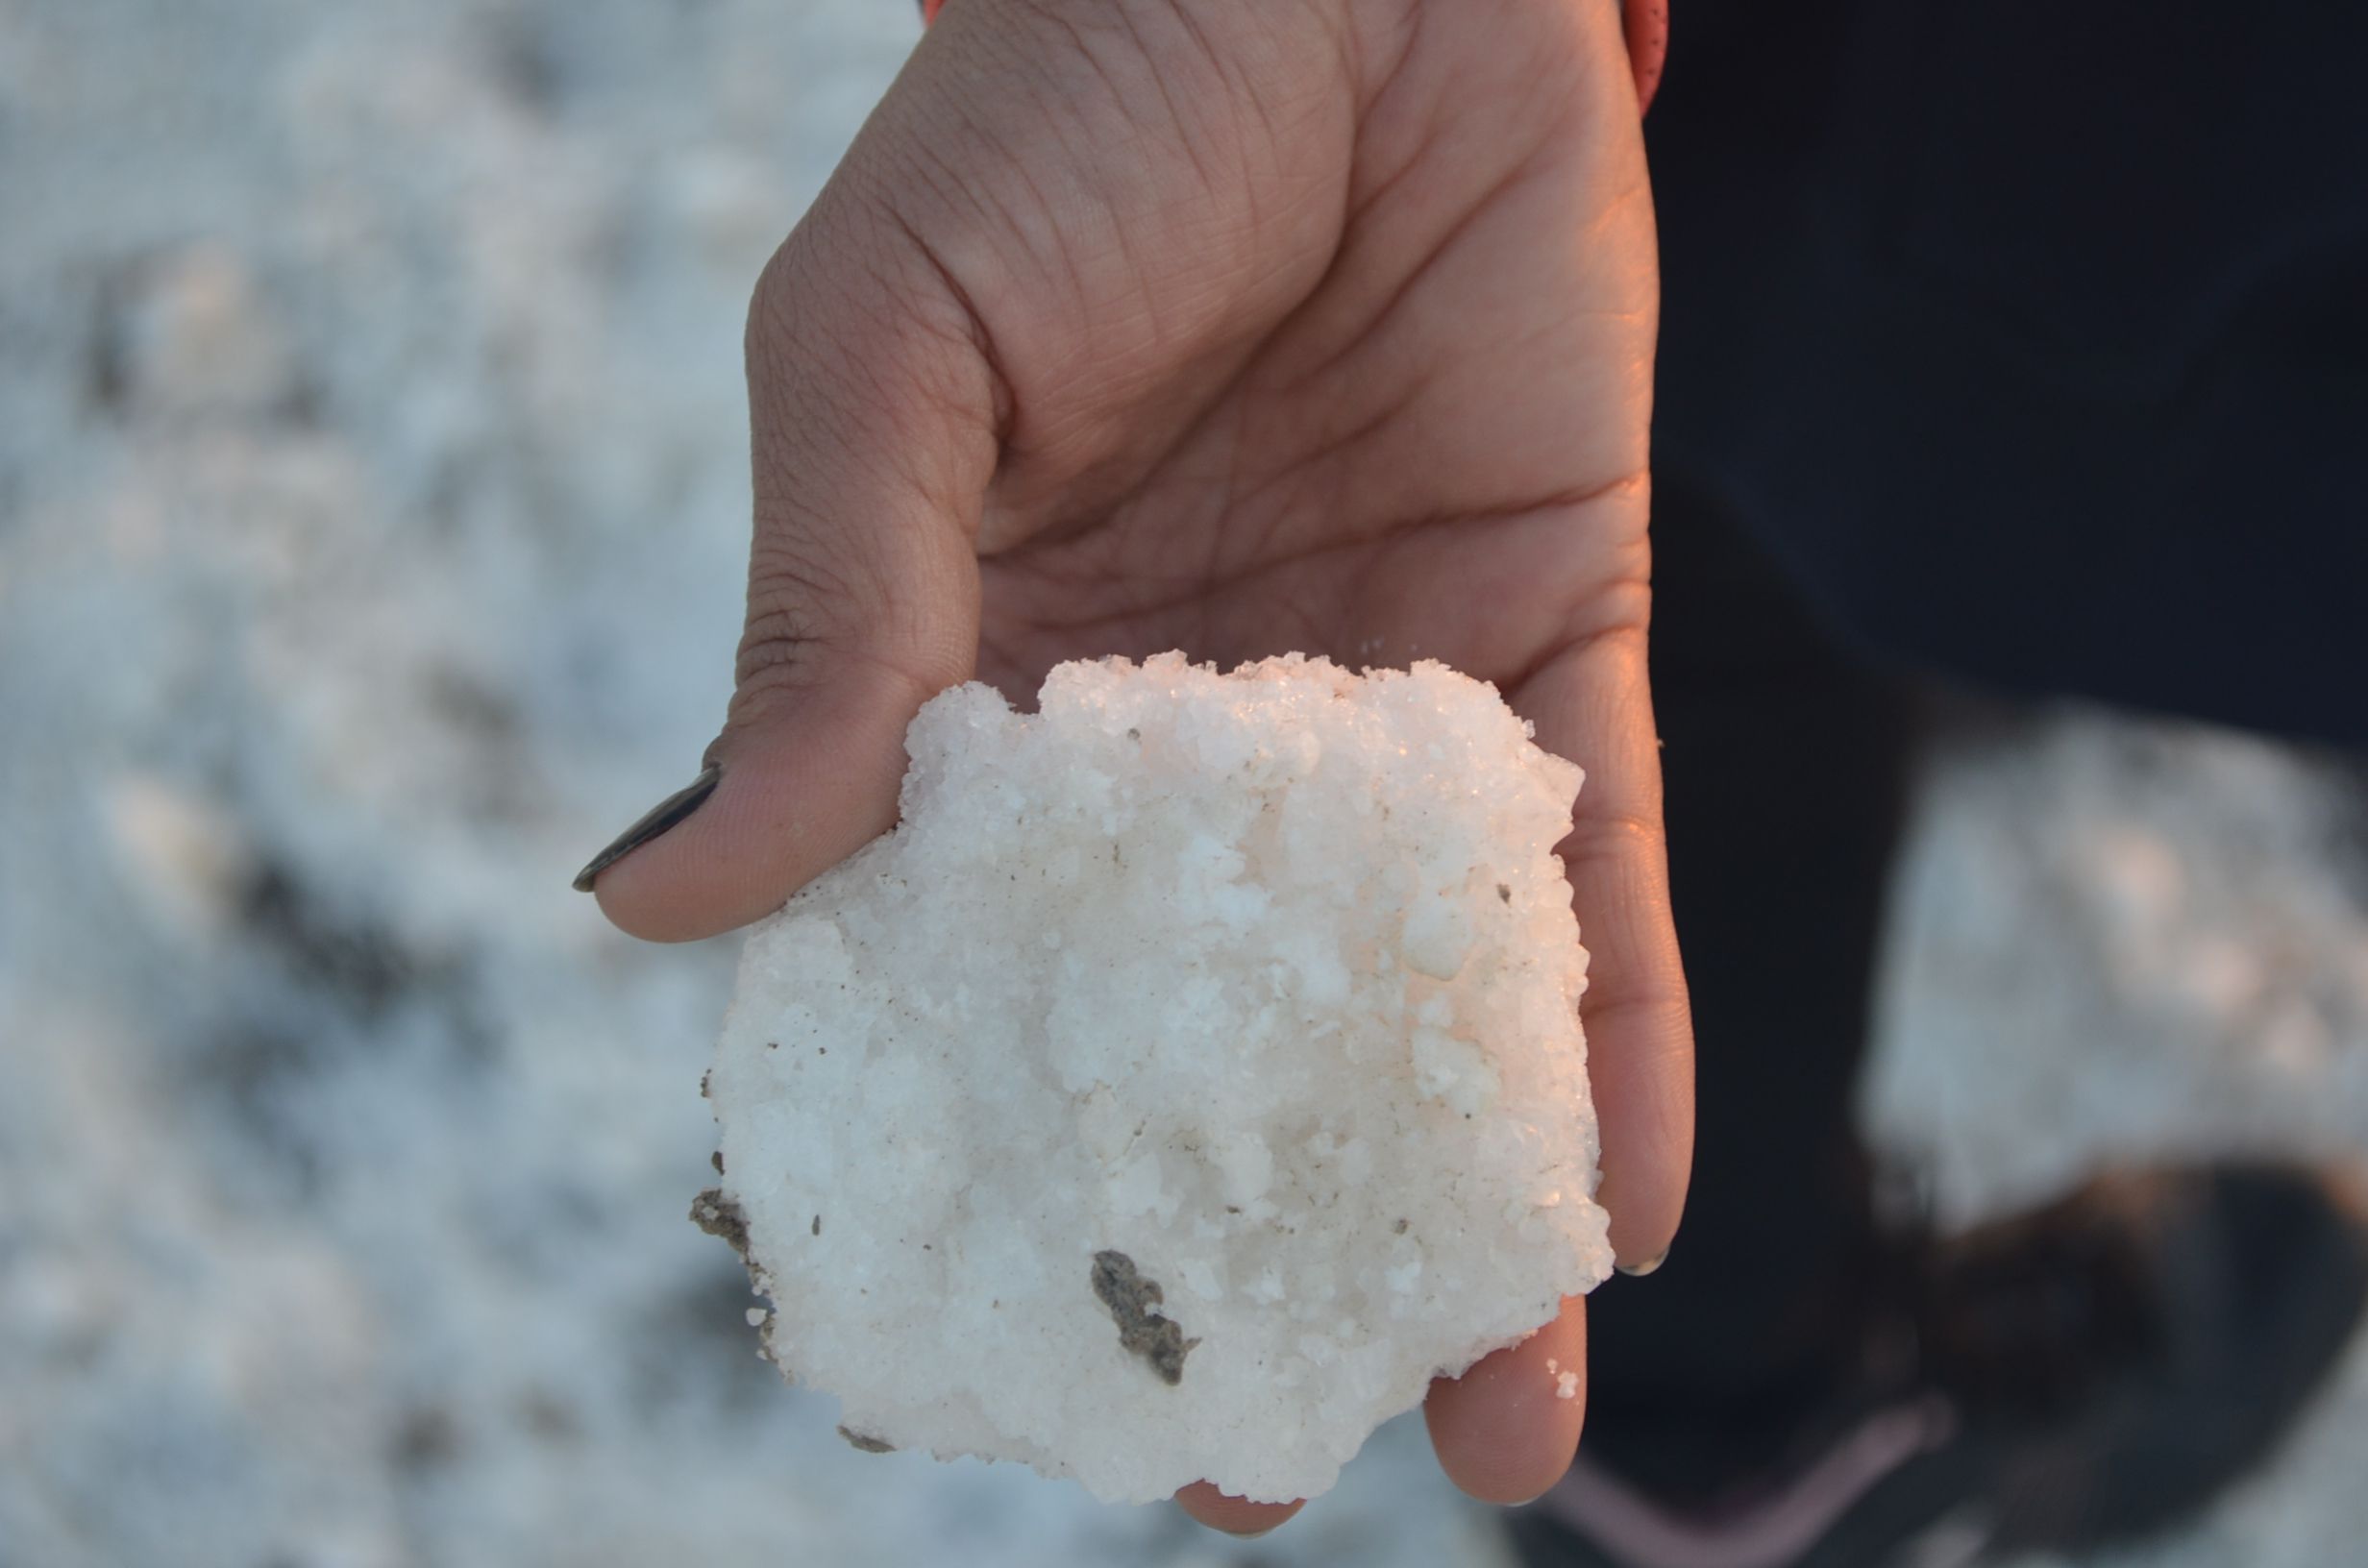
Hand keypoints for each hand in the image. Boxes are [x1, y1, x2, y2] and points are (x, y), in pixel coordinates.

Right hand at [585, 0, 1691, 1532]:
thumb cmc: (1054, 112)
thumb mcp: (881, 365)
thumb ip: (823, 630)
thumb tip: (669, 911)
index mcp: (983, 695)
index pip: (975, 981)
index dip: (987, 1175)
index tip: (993, 1365)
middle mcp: (1185, 739)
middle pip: (1210, 1044)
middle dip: (1230, 1256)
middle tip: (1239, 1465)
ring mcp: (1374, 703)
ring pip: (1416, 1004)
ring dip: (1452, 1219)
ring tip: (1479, 1434)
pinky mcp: (1549, 634)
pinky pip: (1588, 874)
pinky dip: (1613, 1036)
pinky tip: (1619, 1214)